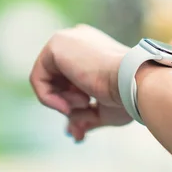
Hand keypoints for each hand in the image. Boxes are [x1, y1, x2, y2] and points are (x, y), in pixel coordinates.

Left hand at [29, 24, 130, 141]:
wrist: (133, 83)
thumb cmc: (126, 95)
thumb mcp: (103, 110)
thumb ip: (84, 115)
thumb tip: (72, 132)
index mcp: (93, 50)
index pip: (70, 80)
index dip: (73, 106)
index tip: (81, 129)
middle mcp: (79, 40)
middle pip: (57, 81)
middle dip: (66, 109)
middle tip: (77, 131)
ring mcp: (67, 39)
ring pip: (47, 81)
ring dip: (62, 103)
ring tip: (84, 105)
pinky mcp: (55, 45)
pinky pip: (37, 78)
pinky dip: (48, 98)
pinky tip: (70, 104)